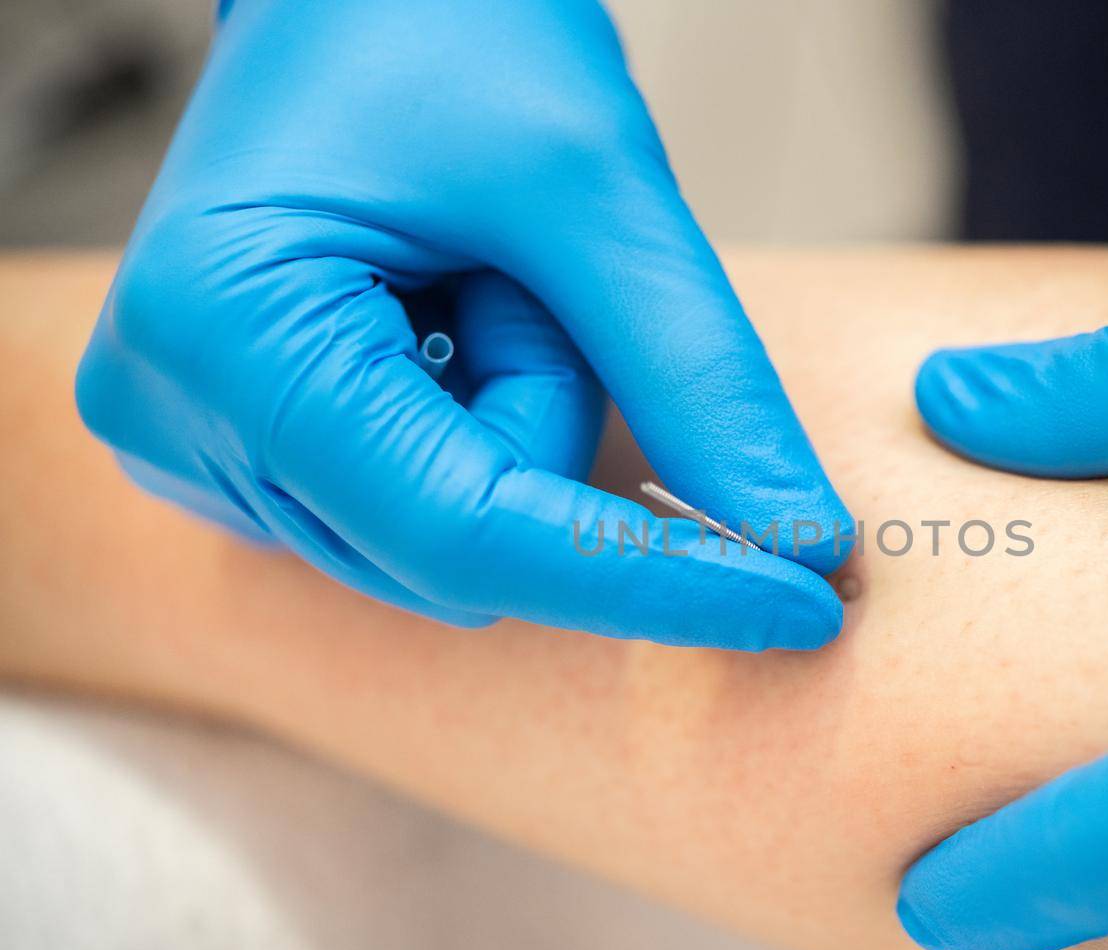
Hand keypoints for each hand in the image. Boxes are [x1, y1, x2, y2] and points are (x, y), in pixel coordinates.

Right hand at [76, 0, 849, 649]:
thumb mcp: (594, 188)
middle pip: (463, 547)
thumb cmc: (453, 31)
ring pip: (454, 540)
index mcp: (227, 335)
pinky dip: (483, 430)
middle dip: (558, 427)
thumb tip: (803, 545)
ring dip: (522, 421)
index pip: (469, 537)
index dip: (651, 582)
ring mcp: (197, 440)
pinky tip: (450, 319)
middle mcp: (178, 415)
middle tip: (533, 279)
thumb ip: (696, 378)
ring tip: (476, 276)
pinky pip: (419, 509)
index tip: (804, 609)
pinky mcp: (240, 448)